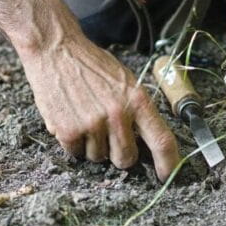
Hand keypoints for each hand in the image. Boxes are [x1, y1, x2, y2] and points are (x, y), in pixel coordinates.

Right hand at [19, 37, 179, 180]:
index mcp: (138, 101)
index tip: (167, 176)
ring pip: (99, 158)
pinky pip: (76, 153)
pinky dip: (74, 142)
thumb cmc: (93, 66)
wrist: (57, 49)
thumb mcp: (126, 82)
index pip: (162, 140)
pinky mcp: (68, 131)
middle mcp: (118, 115)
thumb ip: (138, 111)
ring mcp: (92, 124)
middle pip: (127, 159)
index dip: (168, 164)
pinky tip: (71, 118)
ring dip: (94, 146)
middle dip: (120, 155)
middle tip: (110, 136)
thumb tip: (149, 142)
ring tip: (86, 118)